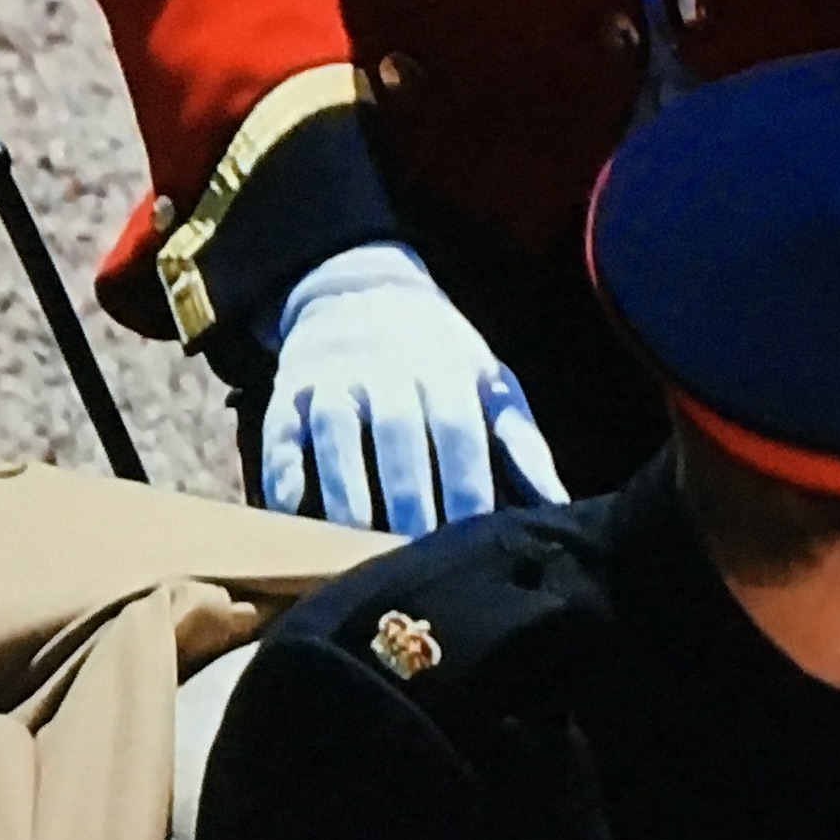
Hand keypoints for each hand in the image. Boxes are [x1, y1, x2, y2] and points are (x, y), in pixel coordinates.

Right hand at [258, 243, 563, 535]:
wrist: (360, 288)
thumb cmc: (439, 353)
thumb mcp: (487, 379)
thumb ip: (520, 441)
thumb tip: (558, 505)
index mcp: (445, 368)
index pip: (458, 428)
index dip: (466, 481)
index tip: (474, 534)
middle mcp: (387, 368)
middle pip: (398, 435)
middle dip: (409, 496)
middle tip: (415, 552)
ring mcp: (334, 377)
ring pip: (337, 433)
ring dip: (347, 489)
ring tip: (356, 542)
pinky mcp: (289, 389)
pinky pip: (281, 430)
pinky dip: (282, 468)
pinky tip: (290, 509)